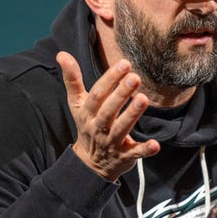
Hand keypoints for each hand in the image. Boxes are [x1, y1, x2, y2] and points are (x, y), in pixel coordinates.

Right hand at [56, 51, 159, 180]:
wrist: (90, 164)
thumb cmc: (87, 125)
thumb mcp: (77, 104)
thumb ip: (72, 79)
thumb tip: (61, 53)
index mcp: (87, 113)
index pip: (97, 94)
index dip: (110, 79)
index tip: (124, 63)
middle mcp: (98, 127)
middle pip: (109, 110)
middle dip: (121, 94)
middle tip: (135, 77)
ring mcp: (111, 143)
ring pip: (121, 128)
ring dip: (132, 114)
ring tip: (143, 99)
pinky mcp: (124, 156)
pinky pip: (135, 153)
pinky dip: (145, 150)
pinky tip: (155, 145)